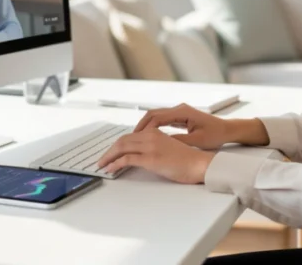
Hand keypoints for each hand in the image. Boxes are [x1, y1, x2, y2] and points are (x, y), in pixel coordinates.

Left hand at [97, 129, 215, 183]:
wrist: (199, 164)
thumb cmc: (187, 160)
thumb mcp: (168, 147)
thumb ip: (154, 146)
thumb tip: (139, 155)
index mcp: (155, 132)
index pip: (129, 136)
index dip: (117, 144)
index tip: (110, 152)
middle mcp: (151, 136)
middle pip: (123, 140)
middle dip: (109, 150)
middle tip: (102, 160)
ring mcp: (150, 146)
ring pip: (122, 147)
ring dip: (109, 157)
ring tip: (102, 165)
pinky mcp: (150, 158)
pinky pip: (127, 159)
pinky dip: (115, 163)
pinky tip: (110, 169)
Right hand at [134, 103, 233, 149]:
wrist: (227, 130)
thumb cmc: (215, 134)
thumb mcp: (196, 141)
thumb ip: (177, 141)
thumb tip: (160, 143)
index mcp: (183, 112)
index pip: (157, 117)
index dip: (144, 128)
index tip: (136, 137)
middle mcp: (179, 109)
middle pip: (153, 114)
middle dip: (141, 125)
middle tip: (131, 138)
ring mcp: (179, 112)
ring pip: (156, 116)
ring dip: (146, 126)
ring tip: (136, 138)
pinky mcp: (180, 117)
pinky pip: (162, 120)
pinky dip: (153, 127)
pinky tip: (148, 136)